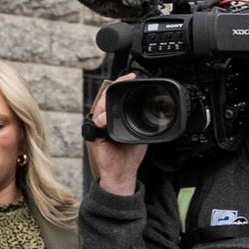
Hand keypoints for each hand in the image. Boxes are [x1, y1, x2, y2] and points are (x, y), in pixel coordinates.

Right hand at [88, 72, 146, 195]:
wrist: (123, 172)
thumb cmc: (130, 155)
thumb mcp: (139, 132)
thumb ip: (141, 121)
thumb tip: (154, 111)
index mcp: (114, 117)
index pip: (115, 96)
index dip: (121, 84)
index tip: (132, 76)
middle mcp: (105, 120)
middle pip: (106, 98)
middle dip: (114, 87)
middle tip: (126, 79)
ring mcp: (99, 127)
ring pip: (100, 107)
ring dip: (108, 101)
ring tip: (117, 94)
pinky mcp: (94, 136)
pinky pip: (96, 124)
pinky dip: (101, 120)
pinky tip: (106, 118)